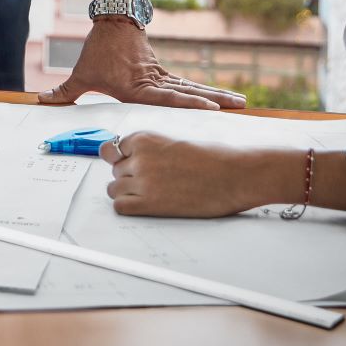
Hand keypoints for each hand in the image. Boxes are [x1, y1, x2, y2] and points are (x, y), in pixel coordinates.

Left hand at [39, 19, 245, 109]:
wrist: (114, 21)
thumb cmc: (98, 50)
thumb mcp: (80, 73)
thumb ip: (63, 92)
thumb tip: (40, 101)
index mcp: (137, 88)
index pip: (167, 97)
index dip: (188, 103)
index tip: (209, 108)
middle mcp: (154, 83)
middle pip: (189, 93)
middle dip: (214, 101)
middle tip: (240, 107)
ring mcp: (162, 77)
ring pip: (193, 88)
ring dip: (217, 96)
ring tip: (241, 103)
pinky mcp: (164, 74)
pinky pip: (188, 85)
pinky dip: (206, 93)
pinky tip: (221, 100)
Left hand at [99, 133, 267, 216]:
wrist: (234, 174)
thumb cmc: (212, 157)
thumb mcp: (173, 141)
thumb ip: (149, 148)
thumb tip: (128, 158)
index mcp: (144, 138)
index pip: (112, 150)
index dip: (122, 159)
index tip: (132, 164)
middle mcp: (139, 158)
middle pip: (114, 170)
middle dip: (128, 176)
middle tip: (151, 180)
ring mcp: (143, 181)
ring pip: (114, 189)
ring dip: (127, 192)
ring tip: (150, 193)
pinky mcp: (150, 204)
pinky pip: (120, 206)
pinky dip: (128, 207)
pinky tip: (146, 205)